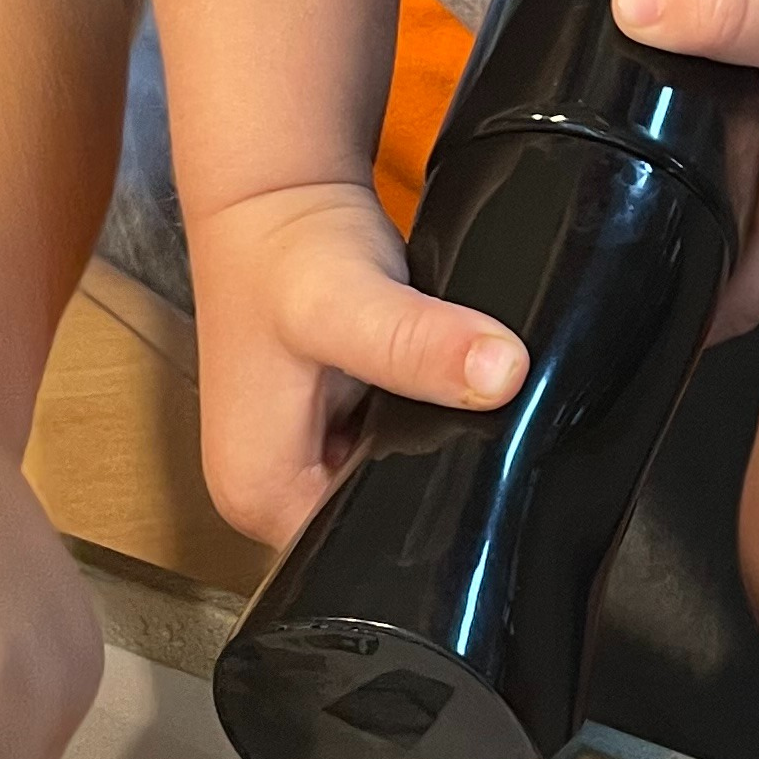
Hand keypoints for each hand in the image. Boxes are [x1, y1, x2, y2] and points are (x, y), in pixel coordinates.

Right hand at [186, 175, 528, 551]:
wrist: (277, 191)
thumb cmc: (284, 251)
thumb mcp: (351, 303)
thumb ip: (418, 344)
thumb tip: (500, 373)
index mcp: (258, 497)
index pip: (356, 566)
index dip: (425, 527)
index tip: (472, 480)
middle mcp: (271, 493)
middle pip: (376, 532)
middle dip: (432, 491)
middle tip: (476, 438)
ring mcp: (302, 463)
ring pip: (391, 492)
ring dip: (431, 459)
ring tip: (460, 417)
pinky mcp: (332, 431)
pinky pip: (394, 455)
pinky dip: (424, 429)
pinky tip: (444, 402)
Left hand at [612, 0, 758, 332]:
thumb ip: (717, 11)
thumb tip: (628, 6)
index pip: (729, 307)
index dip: (671, 318)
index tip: (606, 310)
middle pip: (736, 275)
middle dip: (674, 267)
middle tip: (591, 246)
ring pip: (753, 232)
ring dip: (703, 221)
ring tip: (619, 198)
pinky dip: (730, 183)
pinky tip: (686, 146)